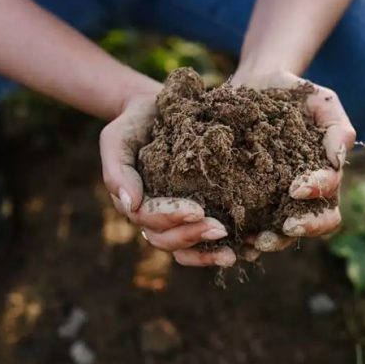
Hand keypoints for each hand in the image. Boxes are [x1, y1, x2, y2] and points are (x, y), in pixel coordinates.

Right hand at [99, 93, 236, 267]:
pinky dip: (225, 247)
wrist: (156, 110)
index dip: (172, 218)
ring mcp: (178, 219)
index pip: (151, 221)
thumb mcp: (117, 139)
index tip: (197, 210)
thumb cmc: (134, 124)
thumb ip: (117, 171)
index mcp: (137, 205)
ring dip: (209, 253)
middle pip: (169, 241)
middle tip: (221, 230)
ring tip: (234, 253)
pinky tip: (248, 249)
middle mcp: (156, 218)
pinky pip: (208, 239)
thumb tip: (131, 206)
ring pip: (187, 249)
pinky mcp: (201, 212)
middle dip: (193, 237)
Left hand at [228, 69, 356, 262]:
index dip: (317, 195)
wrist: (253, 86)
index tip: (297, 187)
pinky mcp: (246, 201)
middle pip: (314, 224)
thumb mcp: (321, 101)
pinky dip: (242, 239)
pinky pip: (248, 228)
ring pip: (282, 234)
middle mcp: (302, 195)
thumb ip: (337, 127)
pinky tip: (233, 241)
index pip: (330, 196)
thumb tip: (339, 160)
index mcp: (323, 176)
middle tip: (285, 226)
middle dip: (303, 228)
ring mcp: (275, 201)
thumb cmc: (293, 94)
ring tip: (255, 241)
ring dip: (273, 241)